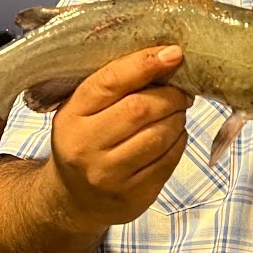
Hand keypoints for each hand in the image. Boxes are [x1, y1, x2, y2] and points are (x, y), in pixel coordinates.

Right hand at [48, 45, 192, 226]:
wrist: (75, 199)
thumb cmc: (86, 141)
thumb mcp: (84, 111)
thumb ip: (115, 86)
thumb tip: (164, 58)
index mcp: (71, 116)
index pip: (111, 81)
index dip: (145, 63)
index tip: (174, 53)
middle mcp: (85, 146)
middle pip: (140, 108)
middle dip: (170, 95)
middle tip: (181, 92)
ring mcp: (108, 174)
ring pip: (159, 135)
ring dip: (178, 118)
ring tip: (176, 113)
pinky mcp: (133, 195)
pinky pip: (168, 160)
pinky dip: (179, 141)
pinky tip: (173, 136)